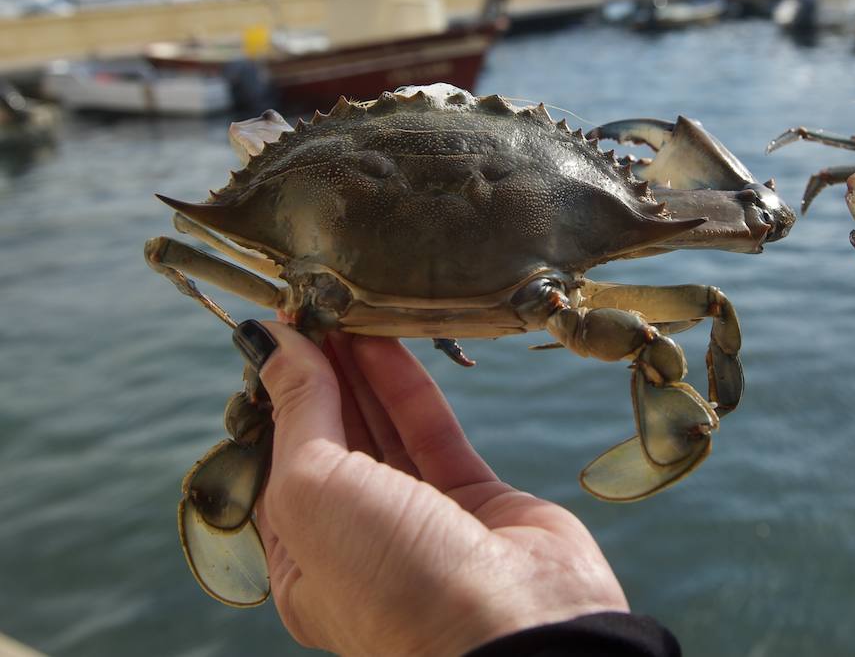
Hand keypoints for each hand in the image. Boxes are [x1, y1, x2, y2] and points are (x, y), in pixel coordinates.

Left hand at [251, 323, 628, 655]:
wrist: (509, 628)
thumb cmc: (392, 579)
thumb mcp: (313, 492)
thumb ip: (298, 411)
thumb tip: (270, 341)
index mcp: (304, 562)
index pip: (277, 463)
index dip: (275, 396)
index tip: (274, 332)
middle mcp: (360, 541)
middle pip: (333, 441)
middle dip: (320, 374)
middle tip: (314, 306)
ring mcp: (421, 519)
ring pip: (384, 430)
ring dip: (362, 370)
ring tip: (347, 308)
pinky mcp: (477, 498)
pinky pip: (432, 431)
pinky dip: (408, 386)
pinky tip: (387, 341)